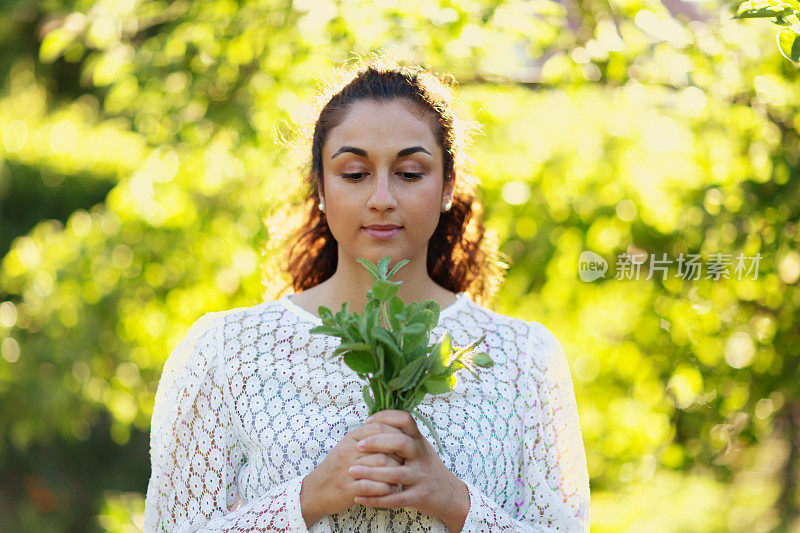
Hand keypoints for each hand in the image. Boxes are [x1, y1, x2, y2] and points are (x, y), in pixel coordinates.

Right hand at [300, 420, 405, 527]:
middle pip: (384, 447)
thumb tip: (394, 430)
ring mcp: (348, 471)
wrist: (315, 490)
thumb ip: (368, 437)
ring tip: (400, 476)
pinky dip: (386, 488)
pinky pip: (374, 486)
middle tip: (405, 462)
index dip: (395, 434)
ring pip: (381, 465)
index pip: (378, 428)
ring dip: (395, 472)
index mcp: (351, 439)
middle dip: (398, 455)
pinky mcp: (348, 490)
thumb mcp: (348, 446)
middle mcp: (349, 452)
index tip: (403, 443)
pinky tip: (390, 490)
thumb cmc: (337, 468)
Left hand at [347, 410, 470, 530]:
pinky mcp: (419, 496)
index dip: (385, 417)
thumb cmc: (426, 468)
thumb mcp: (419, 448)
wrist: (450, 495)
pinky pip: (395, 499)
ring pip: (395, 474)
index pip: (405, 420)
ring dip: (371, 473)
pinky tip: (359, 498)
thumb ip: (402, 437)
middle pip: (401, 443)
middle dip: (377, 443)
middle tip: (358, 446)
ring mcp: (421, 477)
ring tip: (352, 471)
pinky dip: (375, 499)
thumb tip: (374, 423)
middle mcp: (422, 456)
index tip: (368, 422)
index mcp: (419, 441)